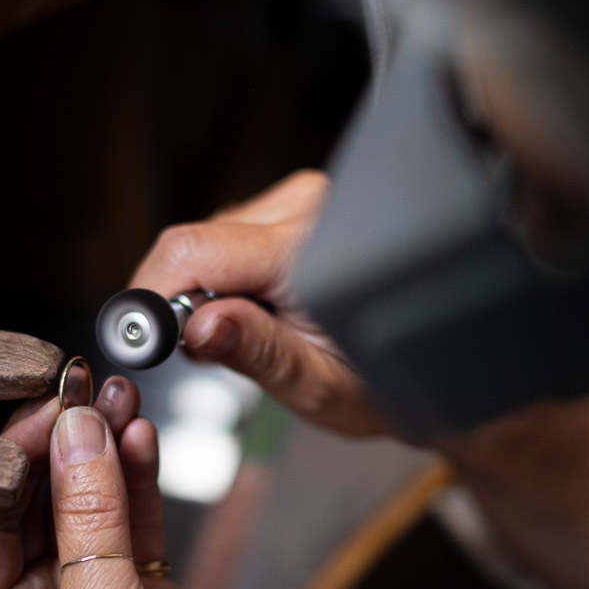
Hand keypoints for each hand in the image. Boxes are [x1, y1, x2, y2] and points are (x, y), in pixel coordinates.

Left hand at [0, 377, 339, 588]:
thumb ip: (90, 517)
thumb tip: (75, 433)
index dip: (12, 457)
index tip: (47, 407)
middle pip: (32, 503)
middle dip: (60, 444)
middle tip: (83, 389)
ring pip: (85, 504)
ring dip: (101, 451)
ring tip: (117, 395)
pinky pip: (130, 521)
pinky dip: (137, 478)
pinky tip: (140, 436)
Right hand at [130, 169, 388, 436]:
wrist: (446, 365)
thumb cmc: (387, 385)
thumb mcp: (321, 388)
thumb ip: (258, 353)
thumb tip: (194, 328)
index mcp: (313, 251)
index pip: (192, 253)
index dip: (150, 297)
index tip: (141, 341)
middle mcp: (308, 208)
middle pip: (191, 244)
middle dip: (177, 301)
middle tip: (206, 351)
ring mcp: (303, 200)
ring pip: (204, 239)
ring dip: (201, 290)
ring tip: (248, 332)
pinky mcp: (295, 206)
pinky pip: (227, 236)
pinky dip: (222, 276)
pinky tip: (258, 307)